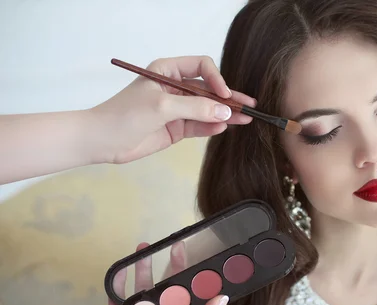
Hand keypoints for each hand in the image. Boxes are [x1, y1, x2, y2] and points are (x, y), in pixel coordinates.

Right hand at [85, 242, 225, 304]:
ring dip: (144, 268)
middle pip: (169, 289)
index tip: (201, 260)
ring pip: (144, 289)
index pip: (193, 299)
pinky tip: (121, 268)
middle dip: (172, 267)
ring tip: (144, 248)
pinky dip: (118, 283)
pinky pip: (118, 298)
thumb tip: (223, 299)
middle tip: (175, 246)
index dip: (197, 279)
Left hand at [89, 55, 256, 163]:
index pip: (201, 67)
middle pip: (209, 90)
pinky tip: (225, 128)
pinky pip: (200, 125)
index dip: (216, 79)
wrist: (102, 141)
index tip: (224, 95)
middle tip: (250, 105)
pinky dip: (212, 127)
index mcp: (168, 71)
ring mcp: (177, 109)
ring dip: (225, 114)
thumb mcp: (162, 106)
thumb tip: (226, 111)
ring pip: (207, 109)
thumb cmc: (125, 115)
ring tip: (246, 119)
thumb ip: (196, 108)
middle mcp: (175, 88)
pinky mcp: (176, 129)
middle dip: (228, 98)